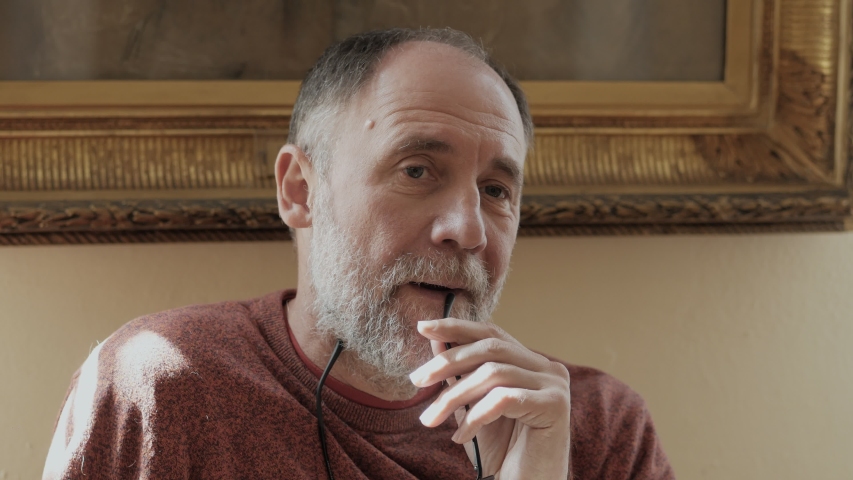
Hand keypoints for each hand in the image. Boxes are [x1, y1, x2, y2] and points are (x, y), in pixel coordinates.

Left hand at [410, 319, 571, 478]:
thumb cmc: (502, 451)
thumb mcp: (472, 406)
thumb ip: (460, 374)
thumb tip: (435, 339)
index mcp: (531, 363)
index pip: (492, 333)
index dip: (457, 327)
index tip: (423, 327)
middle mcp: (548, 368)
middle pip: (490, 348)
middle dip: (448, 362)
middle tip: (417, 379)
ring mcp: (555, 385)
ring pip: (493, 373)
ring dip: (454, 395)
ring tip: (430, 419)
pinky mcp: (556, 406)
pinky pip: (504, 399)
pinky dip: (475, 416)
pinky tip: (461, 436)